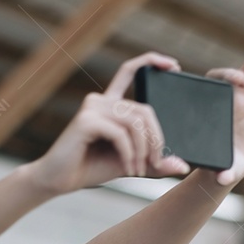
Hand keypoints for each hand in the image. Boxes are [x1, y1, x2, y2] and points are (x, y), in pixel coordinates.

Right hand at [29, 52, 191, 194]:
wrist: (60, 181)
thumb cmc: (91, 167)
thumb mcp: (131, 162)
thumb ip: (154, 161)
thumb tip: (183, 165)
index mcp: (110, 104)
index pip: (129, 72)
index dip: (150, 62)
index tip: (174, 65)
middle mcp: (100, 101)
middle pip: (144, 110)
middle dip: (156, 139)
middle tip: (156, 163)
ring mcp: (92, 108)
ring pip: (135, 123)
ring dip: (143, 150)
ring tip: (137, 170)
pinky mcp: (86, 121)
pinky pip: (120, 134)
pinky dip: (129, 154)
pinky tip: (126, 168)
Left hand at [206, 51, 243, 186]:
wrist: (227, 166)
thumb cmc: (220, 168)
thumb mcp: (223, 172)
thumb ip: (225, 175)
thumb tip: (223, 179)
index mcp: (206, 120)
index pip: (201, 97)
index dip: (205, 89)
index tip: (213, 81)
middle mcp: (214, 108)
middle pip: (215, 83)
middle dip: (225, 75)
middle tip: (238, 81)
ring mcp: (228, 104)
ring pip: (231, 80)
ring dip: (238, 73)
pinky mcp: (242, 103)